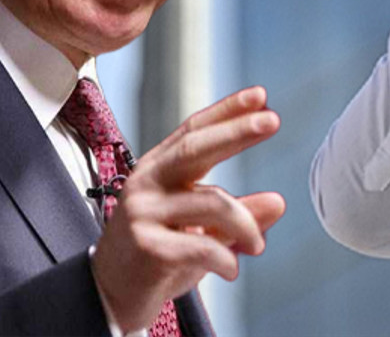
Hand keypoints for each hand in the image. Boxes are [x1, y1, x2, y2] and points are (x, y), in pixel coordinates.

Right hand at [90, 86, 284, 332]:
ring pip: (212, 202)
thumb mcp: (202, 229)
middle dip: (236, 131)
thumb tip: (278, 202)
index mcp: (158, 170)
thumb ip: (238, 212)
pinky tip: (231, 269)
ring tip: (257, 245)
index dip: (226, 111)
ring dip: (245, 225)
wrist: (111, 295)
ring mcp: (143, 212)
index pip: (193, 130)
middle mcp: (147, 183)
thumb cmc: (157, 255)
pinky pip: (202, 246)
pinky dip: (226, 259)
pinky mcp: (146, 245)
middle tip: (271, 121)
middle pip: (195, 147)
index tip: (259, 96)